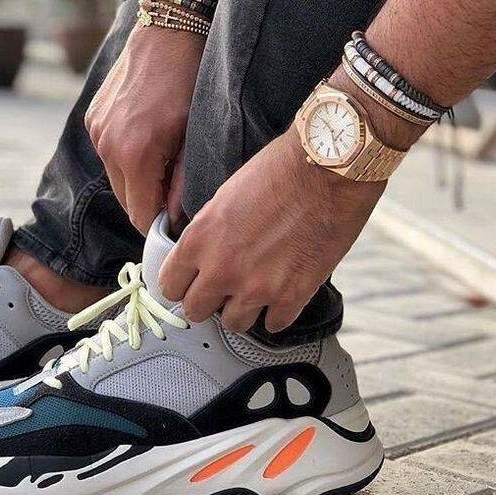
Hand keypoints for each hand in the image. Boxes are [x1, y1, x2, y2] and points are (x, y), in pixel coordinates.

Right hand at [85, 23, 203, 233]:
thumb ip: (182, 181)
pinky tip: (146, 137)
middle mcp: (107, 145)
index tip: (173, 224)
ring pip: (115, 177)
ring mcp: (96, 130)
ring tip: (163, 159)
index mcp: (135, 154)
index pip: (139, 214)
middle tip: (173, 192)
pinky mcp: (91, 117)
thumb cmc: (190, 82)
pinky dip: (124, 155)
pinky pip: (107, 152)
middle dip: (147, 201)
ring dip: (135, 178)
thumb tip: (174, 216)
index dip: (157, 224)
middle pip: (125, 200)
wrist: (168, 32)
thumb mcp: (195, 135)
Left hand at [158, 128, 384, 331]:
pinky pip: (273, 325)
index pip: (168, 285)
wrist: (326, 169)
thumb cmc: (277, 170)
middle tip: (223, 288)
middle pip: (195, 311)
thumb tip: (203, 256)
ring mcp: (257, 287)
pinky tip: (282, 293)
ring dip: (242, 309)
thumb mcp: (224, 197)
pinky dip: (277, 312)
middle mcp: (221, 269)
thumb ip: (208, 233)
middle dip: (208, 300)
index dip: (181, 283)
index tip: (192, 281)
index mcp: (199, 239)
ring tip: (255, 290)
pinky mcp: (292, 296)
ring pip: (233, 324)